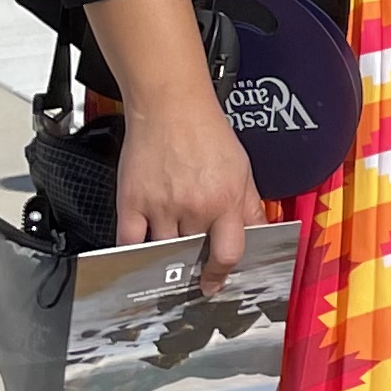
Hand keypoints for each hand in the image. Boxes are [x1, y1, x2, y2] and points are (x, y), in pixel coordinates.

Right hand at [113, 92, 269, 280]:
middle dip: (193, 265)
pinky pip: (129, 241)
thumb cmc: (208, 133)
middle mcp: (193, 207)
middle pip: (192, 254)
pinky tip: (141, 253)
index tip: (215, 283)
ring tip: (169, 259)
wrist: (170, 107)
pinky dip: (135, 252)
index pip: (228, 253)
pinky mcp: (131, 201)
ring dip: (167, 260)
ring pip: (163, 251)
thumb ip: (251, 205)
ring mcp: (160, 206)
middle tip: (191, 269)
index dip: (222, 273)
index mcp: (225, 201)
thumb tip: (261, 233)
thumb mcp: (243, 169)